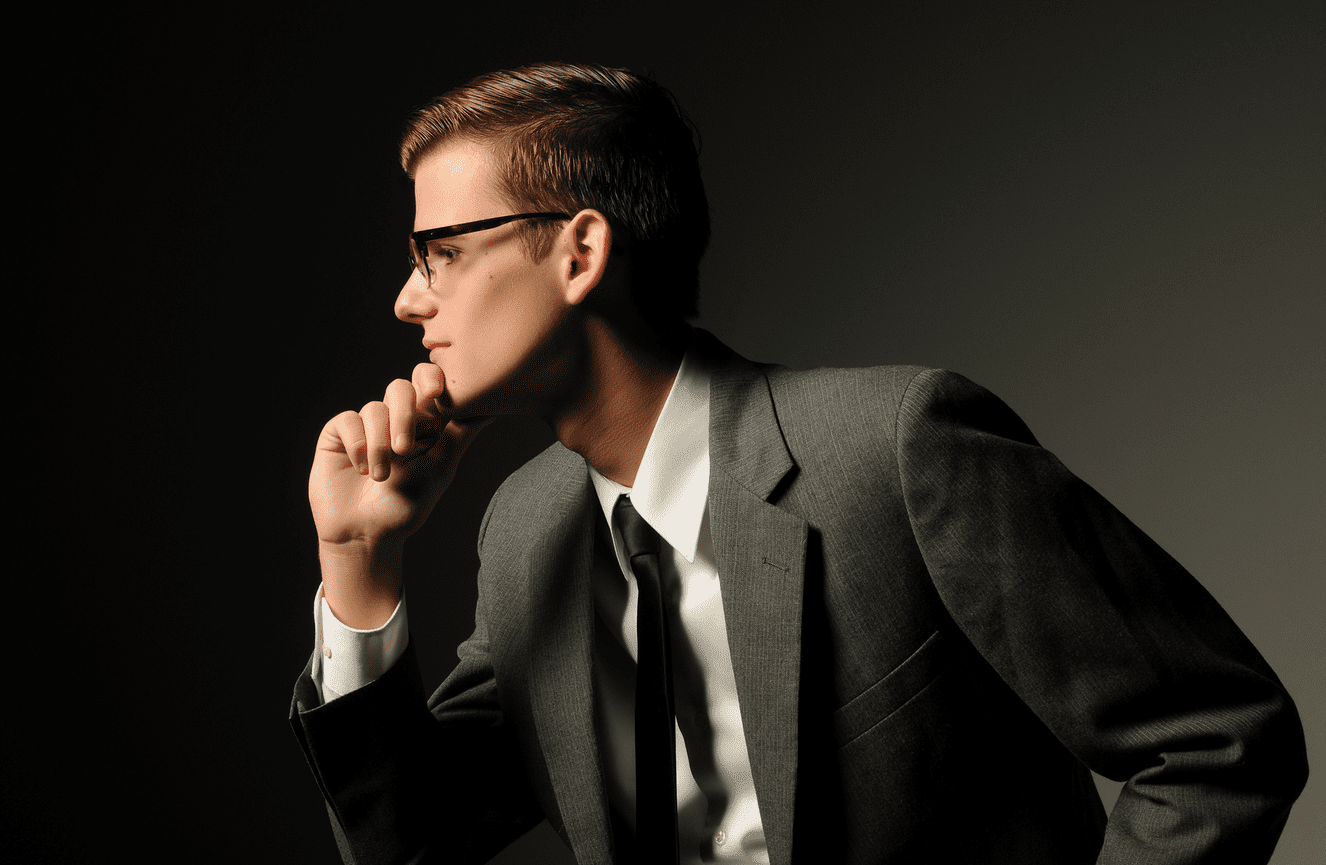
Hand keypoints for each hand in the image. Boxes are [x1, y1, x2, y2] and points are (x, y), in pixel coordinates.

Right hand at [308, 362, 490, 626]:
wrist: (366, 534)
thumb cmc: (407, 505)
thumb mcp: (440, 469)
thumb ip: (460, 435)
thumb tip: (492, 409)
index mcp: (422, 422)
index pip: (428, 382)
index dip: (430, 380)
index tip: (435, 394)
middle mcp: (394, 417)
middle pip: (400, 388)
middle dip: (405, 416)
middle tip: (405, 450)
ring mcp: (366, 424)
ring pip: (375, 409)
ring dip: (380, 444)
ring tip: (380, 477)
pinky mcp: (339, 433)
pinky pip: (348, 421)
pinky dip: (358, 445)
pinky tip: (361, 468)